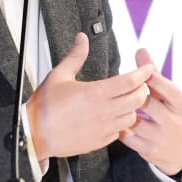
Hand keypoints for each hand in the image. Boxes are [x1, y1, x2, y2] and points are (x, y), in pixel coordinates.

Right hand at [26, 33, 152, 160]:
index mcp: (95, 93)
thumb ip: (75, 56)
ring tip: (128, 100)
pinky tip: (115, 116)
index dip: (143, 73)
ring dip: (133, 107)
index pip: (130, 81)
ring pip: (132, 117)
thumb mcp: (59, 75)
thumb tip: (82, 39)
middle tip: (140, 83)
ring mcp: (103, 128)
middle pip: (138, 99)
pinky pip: (120, 132)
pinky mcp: (99, 142)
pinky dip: (122, 123)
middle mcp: (103, 111)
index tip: (148, 68)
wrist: (33, 135)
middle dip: (143, 89)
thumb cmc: (43, 108)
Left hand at [119, 48, 181, 174]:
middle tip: (119, 88)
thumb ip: (155, 74)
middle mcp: (173, 121)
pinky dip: (119, 127)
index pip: (168, 89)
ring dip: (123, 111)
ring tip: (112, 104)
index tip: (140, 71)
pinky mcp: (149, 150)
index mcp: (181, 105)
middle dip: (133, 95)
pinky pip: (128, 137)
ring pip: (135, 120)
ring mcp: (161, 137)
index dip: (153, 79)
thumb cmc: (173, 116)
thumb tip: (141, 50)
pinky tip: (114, 120)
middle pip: (148, 103)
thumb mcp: (171, 97)